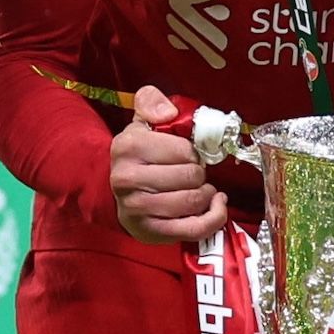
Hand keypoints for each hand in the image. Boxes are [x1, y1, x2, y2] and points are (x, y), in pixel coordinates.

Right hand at [113, 85, 227, 243]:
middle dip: (200, 173)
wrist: (118, 194)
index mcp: (128, 147)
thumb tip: (168, 112)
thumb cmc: (139, 157)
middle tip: (194, 172)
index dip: (193, 151)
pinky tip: (215, 205)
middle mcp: (127, 178)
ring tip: (201, 188)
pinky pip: (195, 228)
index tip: (188, 154)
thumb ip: (151, 102)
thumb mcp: (142, 122)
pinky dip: (214, 217)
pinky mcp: (150, 231)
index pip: (183, 149)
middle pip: (190, 176)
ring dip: (206, 194)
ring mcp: (137, 208)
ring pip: (193, 201)